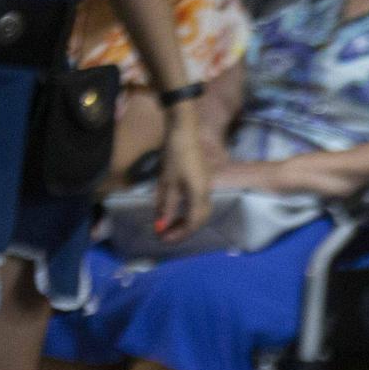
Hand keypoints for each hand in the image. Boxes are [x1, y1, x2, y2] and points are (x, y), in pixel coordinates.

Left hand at [152, 110, 210, 241]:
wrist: (184, 131)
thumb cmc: (174, 155)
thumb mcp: (167, 181)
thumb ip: (166, 206)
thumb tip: (161, 226)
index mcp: (199, 195)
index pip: (192, 223)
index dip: (178, 234)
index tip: (163, 239)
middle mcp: (206, 193)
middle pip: (199, 220)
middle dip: (183, 230)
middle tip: (166, 236)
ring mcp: (206, 186)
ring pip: (201, 212)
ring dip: (187, 222)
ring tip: (170, 226)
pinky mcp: (203, 181)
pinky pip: (199, 203)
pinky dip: (189, 211)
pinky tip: (177, 211)